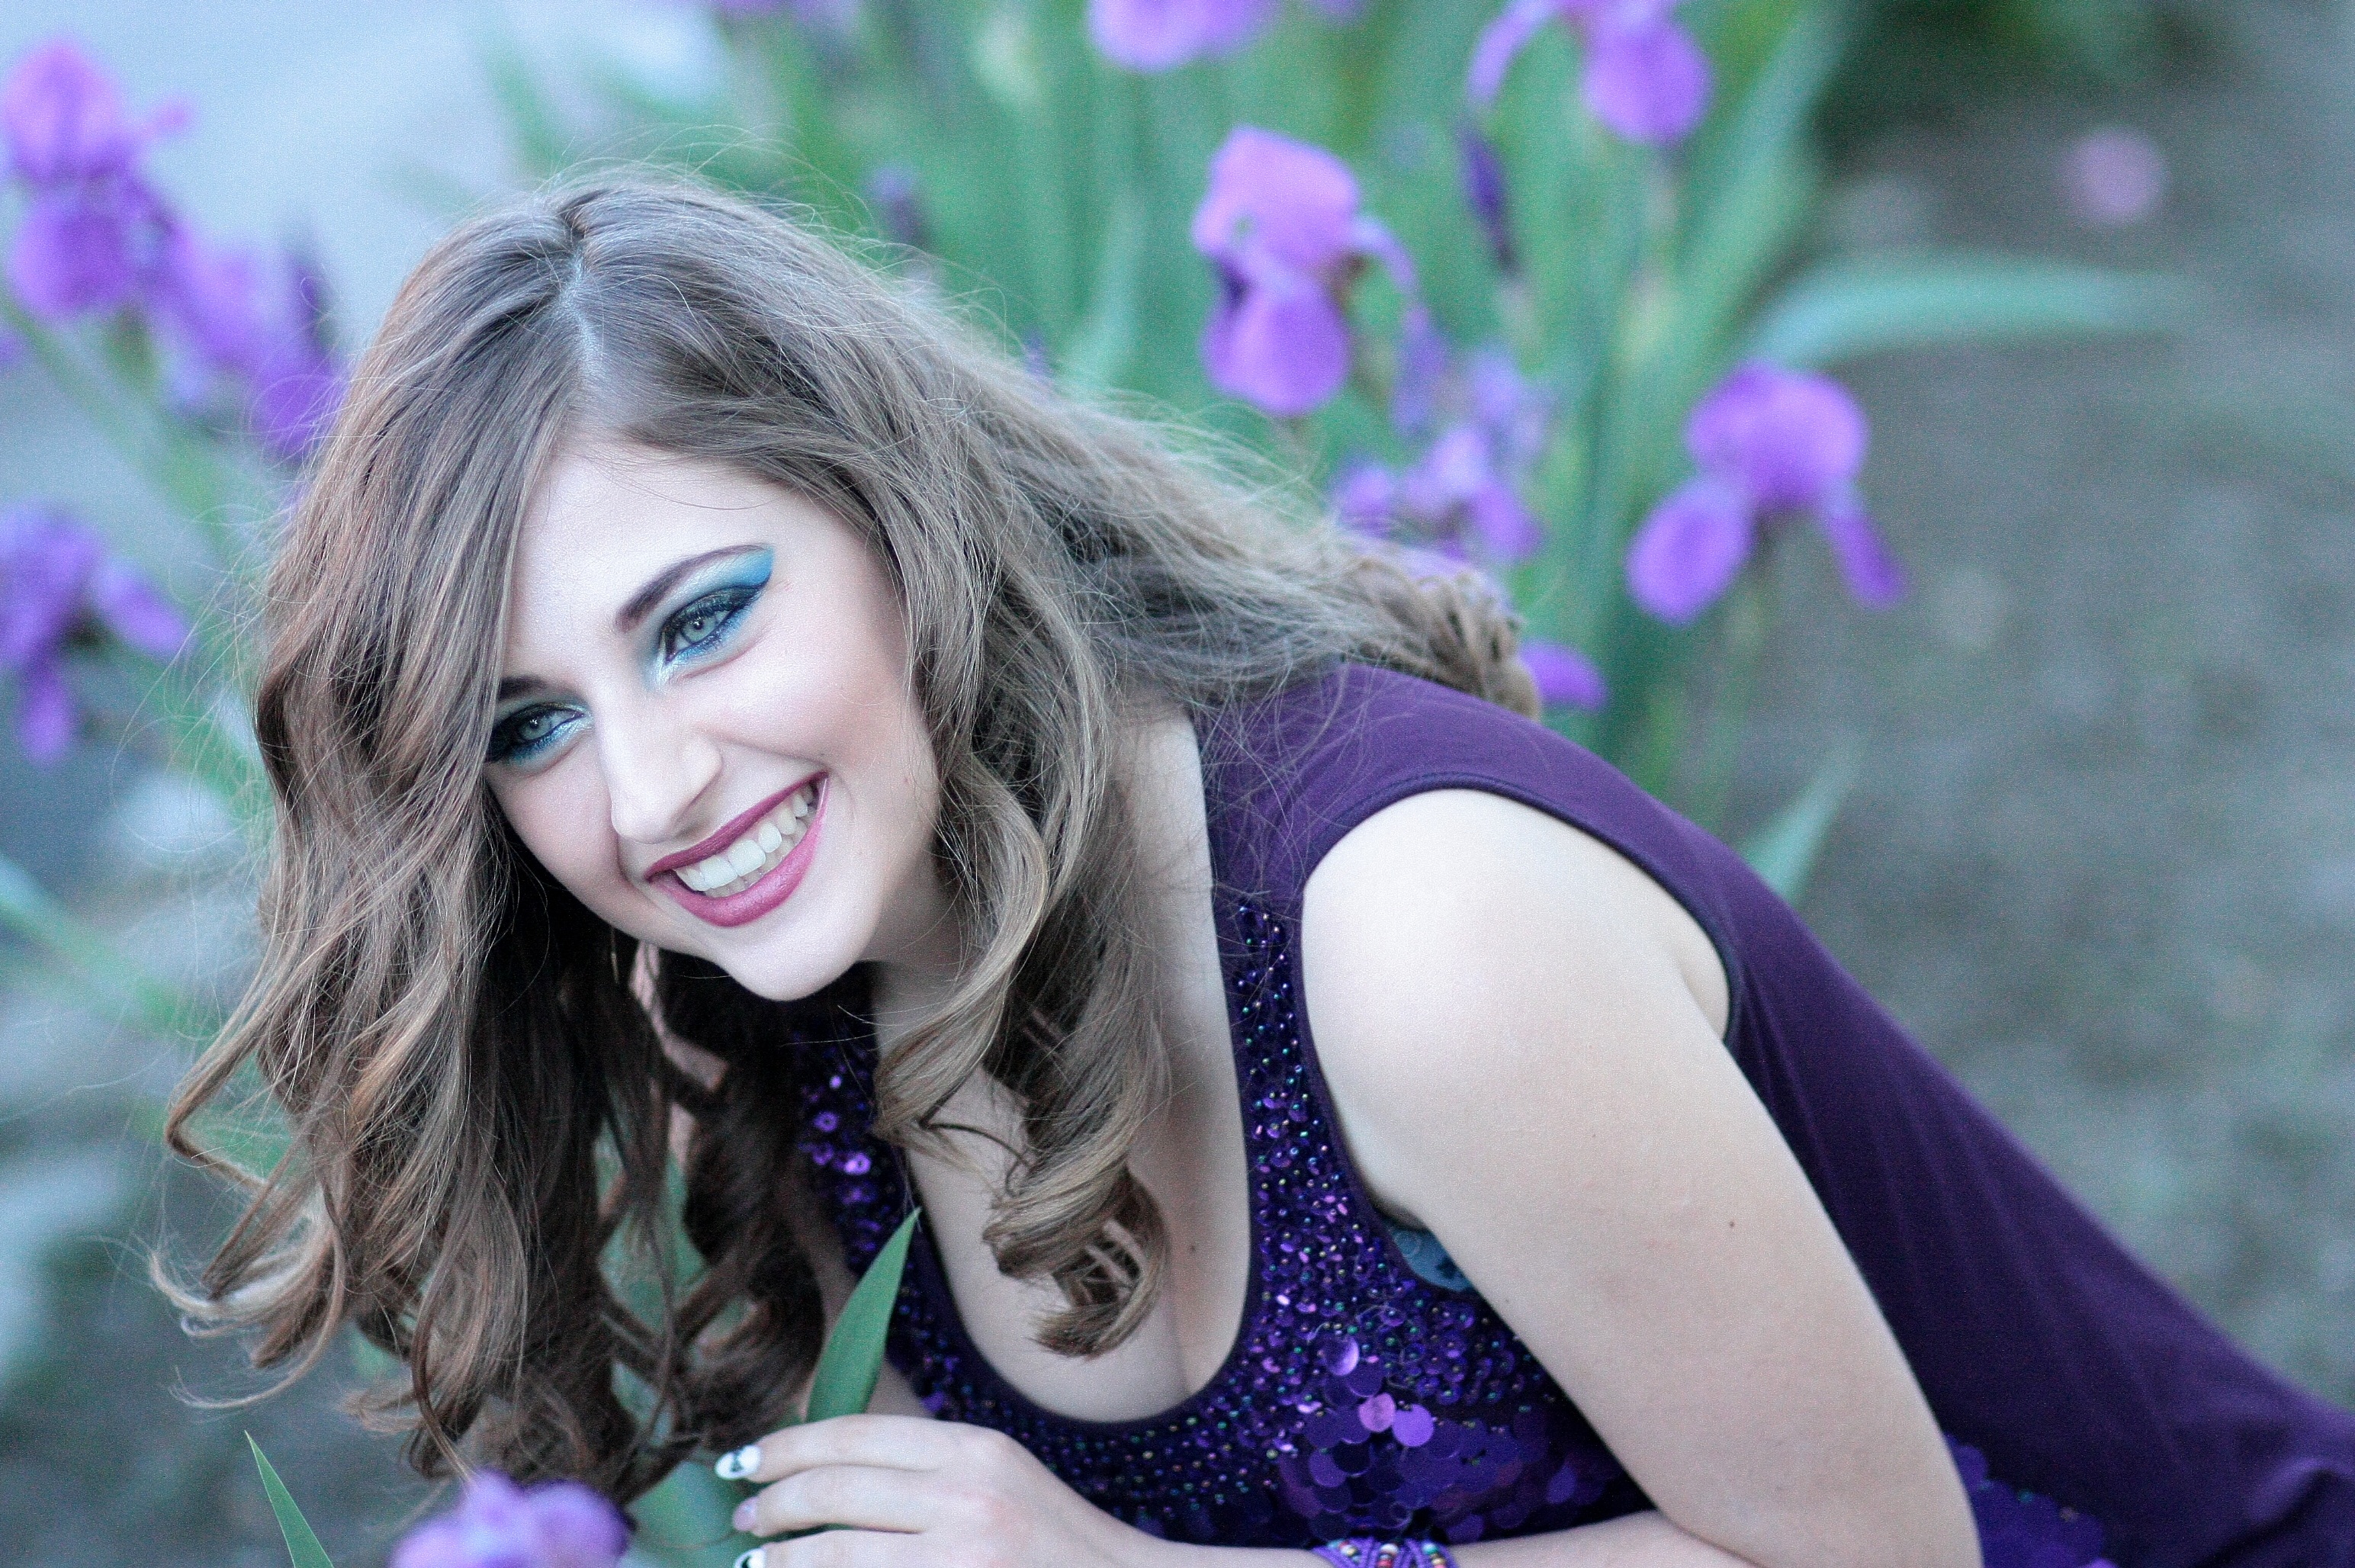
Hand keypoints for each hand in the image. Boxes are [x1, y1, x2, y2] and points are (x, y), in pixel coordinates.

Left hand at [721, 1413, 1175, 1567]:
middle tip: (744, 1517)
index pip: (854, 1434)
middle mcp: (966, 1497)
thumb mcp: (1000, 1476)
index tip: (747, 1461)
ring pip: (833, 1555)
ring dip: (781, 1561)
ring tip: (757, 1565)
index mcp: (974, 1448)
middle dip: (771, 1505)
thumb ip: (925, 1466)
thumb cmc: (1055, 1544)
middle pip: (832, 1491)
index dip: (787, 1446)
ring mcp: (960, 1559)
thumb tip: (825, 1466)